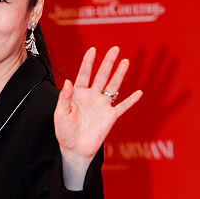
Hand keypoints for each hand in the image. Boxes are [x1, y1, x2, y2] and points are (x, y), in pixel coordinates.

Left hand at [54, 45, 142, 161]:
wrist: (75, 149)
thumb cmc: (65, 132)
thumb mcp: (60, 114)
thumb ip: (65, 98)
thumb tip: (68, 82)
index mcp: (78, 94)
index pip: (84, 74)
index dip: (88, 62)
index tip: (93, 50)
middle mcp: (92, 97)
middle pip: (101, 76)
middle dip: (108, 62)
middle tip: (115, 49)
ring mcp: (102, 105)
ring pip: (113, 86)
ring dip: (119, 75)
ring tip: (125, 61)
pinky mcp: (110, 117)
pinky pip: (122, 107)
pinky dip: (131, 100)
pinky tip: (138, 93)